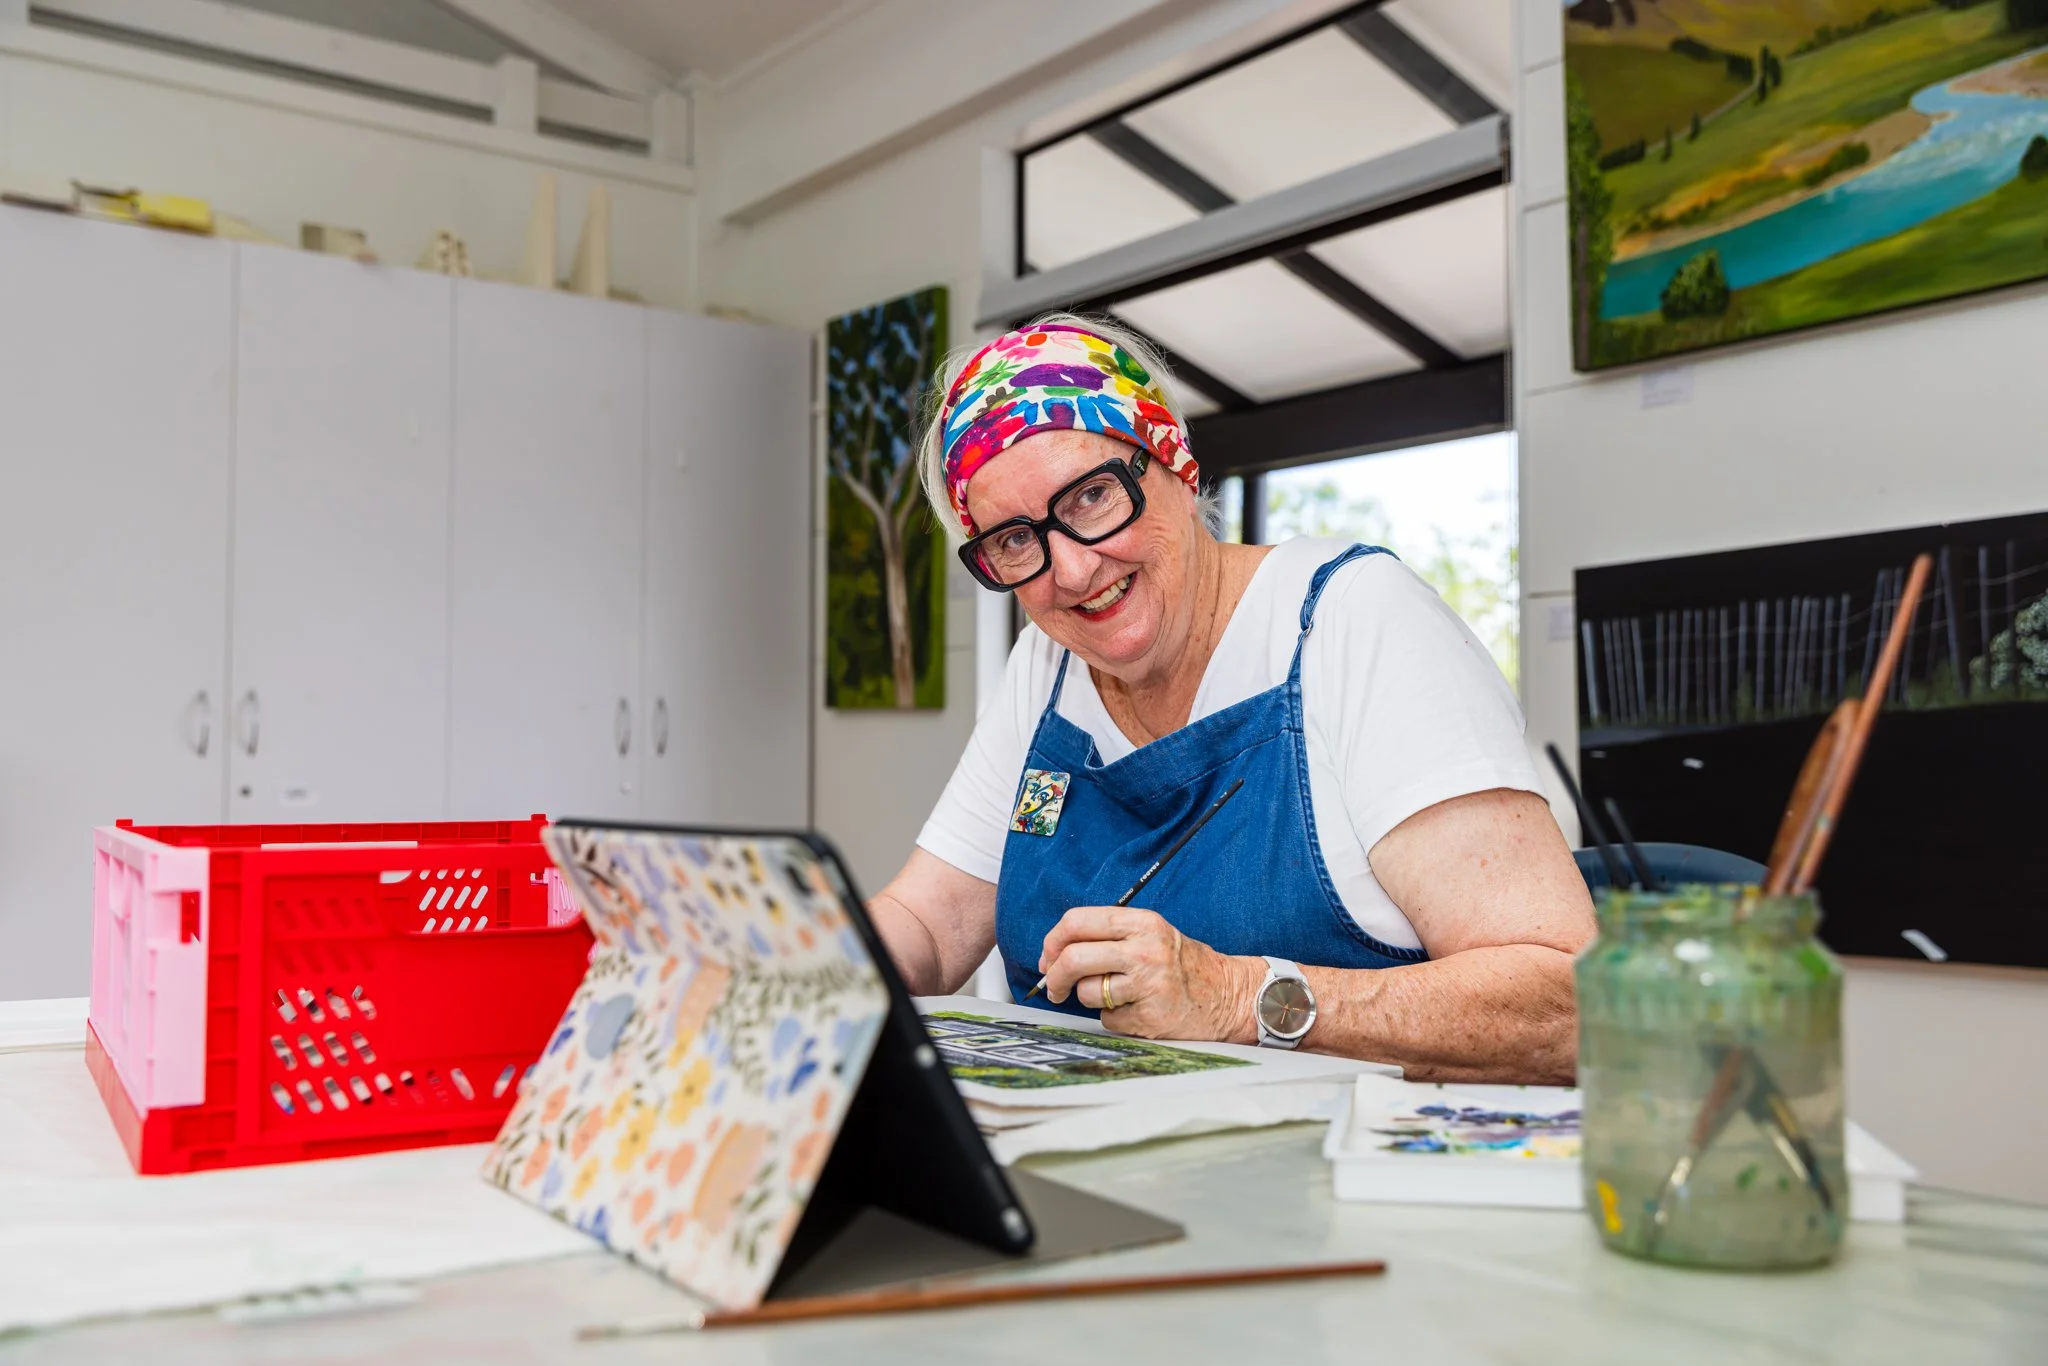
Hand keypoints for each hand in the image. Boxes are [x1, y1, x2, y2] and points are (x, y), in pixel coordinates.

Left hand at [1038, 906, 1261, 1043]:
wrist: (1228, 995)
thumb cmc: (1183, 965)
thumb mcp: (1151, 935)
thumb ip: (1108, 937)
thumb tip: (1053, 953)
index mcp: (1143, 923)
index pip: (1078, 921)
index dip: (1053, 940)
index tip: (1048, 956)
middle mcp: (1145, 951)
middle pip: (1074, 958)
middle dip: (1054, 976)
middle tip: (1053, 986)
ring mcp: (1148, 985)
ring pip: (1088, 993)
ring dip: (1092, 998)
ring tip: (1119, 995)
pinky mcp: (1149, 1017)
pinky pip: (1108, 1019)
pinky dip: (1115, 1018)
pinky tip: (1138, 1010)